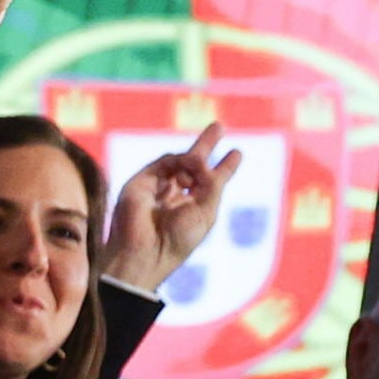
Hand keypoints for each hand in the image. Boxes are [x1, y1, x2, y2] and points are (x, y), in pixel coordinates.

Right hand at [98, 120, 243, 292]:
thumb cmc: (179, 240)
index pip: (211, 182)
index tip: (237, 153)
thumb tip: (202, 159)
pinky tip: (187, 172)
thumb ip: (211, 182)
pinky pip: (165, 162)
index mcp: (194, 207)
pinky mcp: (142, 181)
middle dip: (206, 145)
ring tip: (200, 163)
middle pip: (193, 164)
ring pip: (180, 161)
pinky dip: (179, 162)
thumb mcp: (207, 211)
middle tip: (219, 126)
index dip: (225, 167)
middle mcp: (176, 195)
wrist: (146, 251)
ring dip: (195, 158)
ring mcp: (158, 187)